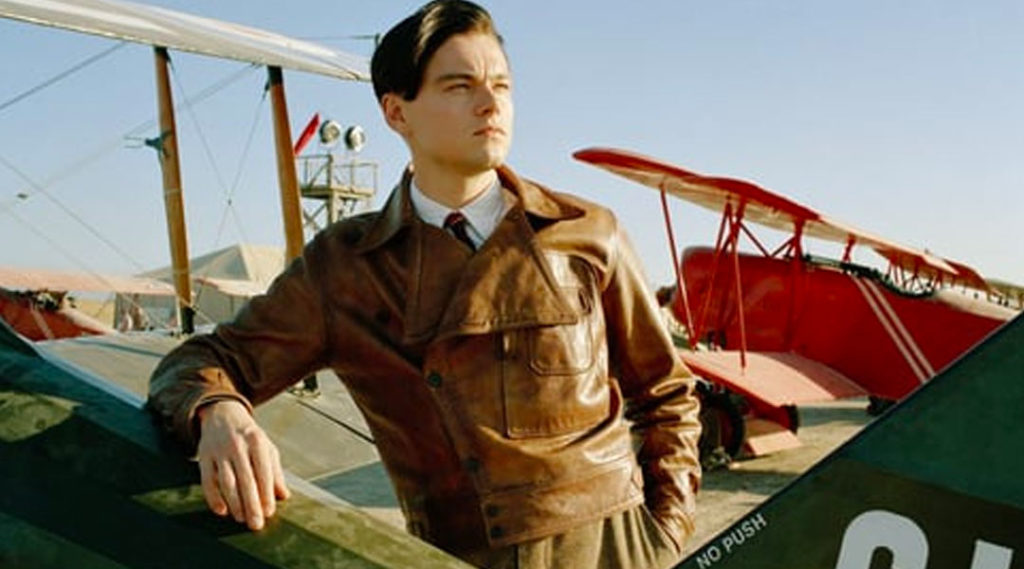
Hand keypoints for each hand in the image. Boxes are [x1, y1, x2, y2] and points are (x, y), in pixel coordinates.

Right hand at [196, 400, 290, 529]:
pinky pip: (206, 480)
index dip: (266, 492)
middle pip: (245, 479)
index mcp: (257, 441)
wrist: (222, 414)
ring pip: (226, 481)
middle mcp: (237, 445)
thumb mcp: (266, 447)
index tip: (269, 512)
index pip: (263, 470)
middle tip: (256, 524)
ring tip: (241, 519)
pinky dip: (213, 497)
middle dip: (251, 504)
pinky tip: (221, 511)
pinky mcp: (203, 456)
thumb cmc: (249, 436)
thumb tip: (284, 495)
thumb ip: (275, 471)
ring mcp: (218, 450)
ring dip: (234, 503)